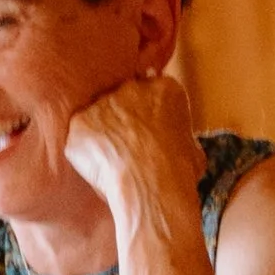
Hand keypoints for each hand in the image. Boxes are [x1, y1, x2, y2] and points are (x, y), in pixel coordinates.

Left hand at [61, 71, 202, 212]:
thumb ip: (178, 136)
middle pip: (122, 100)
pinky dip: (86, 154)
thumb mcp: (193, 149)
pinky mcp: (81, 122)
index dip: (148, 116)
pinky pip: (81, 137)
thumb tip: (177, 143)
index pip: (152, 93)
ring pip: (98, 118)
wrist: (153, 186)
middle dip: (123, 121)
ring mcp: (103, 103)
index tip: (148, 134)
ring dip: (103, 137)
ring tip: (115, 164)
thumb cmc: (177, 173)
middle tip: (129, 149)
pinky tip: (100, 170)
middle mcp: (132, 88)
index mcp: (165, 90)